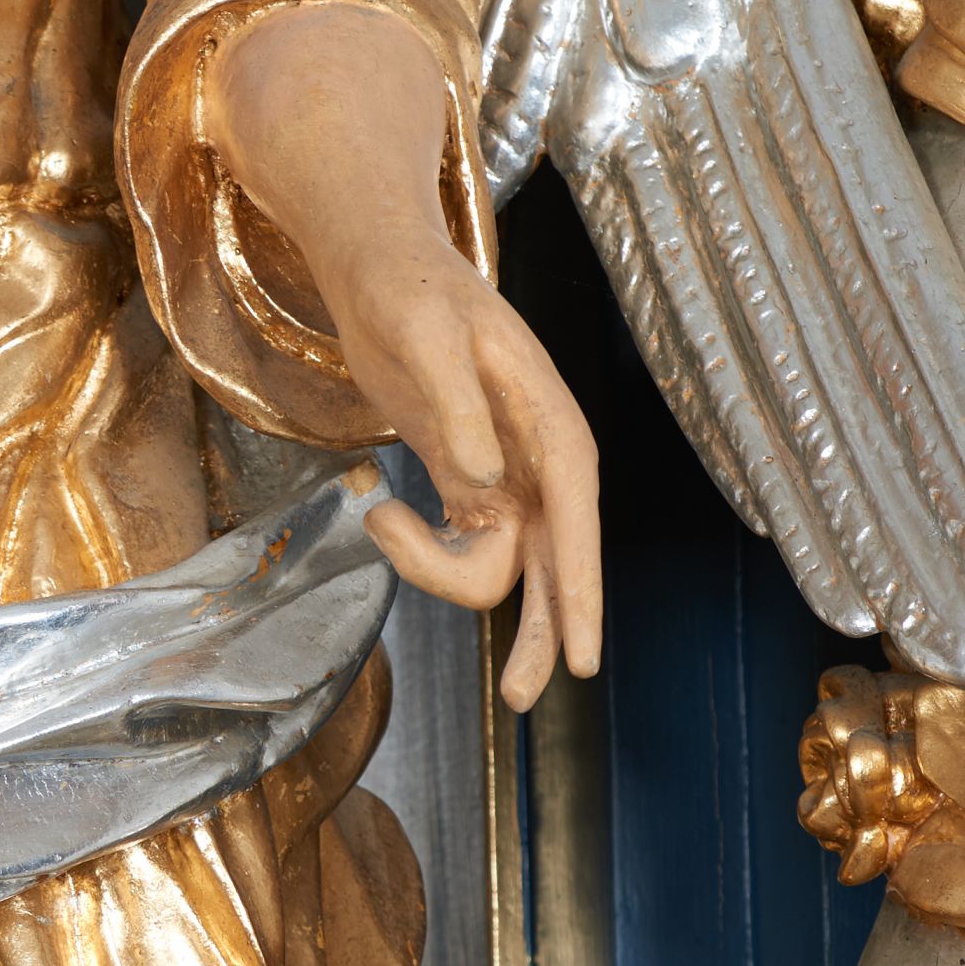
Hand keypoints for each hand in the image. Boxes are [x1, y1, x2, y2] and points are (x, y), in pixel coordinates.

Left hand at [208, 7, 601, 708]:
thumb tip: (482, 483)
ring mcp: (505, 477)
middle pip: (559, 564)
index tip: (585, 657)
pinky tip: (384, 514)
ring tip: (382, 521)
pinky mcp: (467, 482)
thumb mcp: (425, 339)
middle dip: (545, 630)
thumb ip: (457, 411)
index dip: (584, 591)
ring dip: (443, 571)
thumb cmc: (409, 291)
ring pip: (507, 565)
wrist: (378, 268)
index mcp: (549, 424)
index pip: (578, 518)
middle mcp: (538, 461)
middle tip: (524, 697)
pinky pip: (466, 546)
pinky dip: (425, 551)